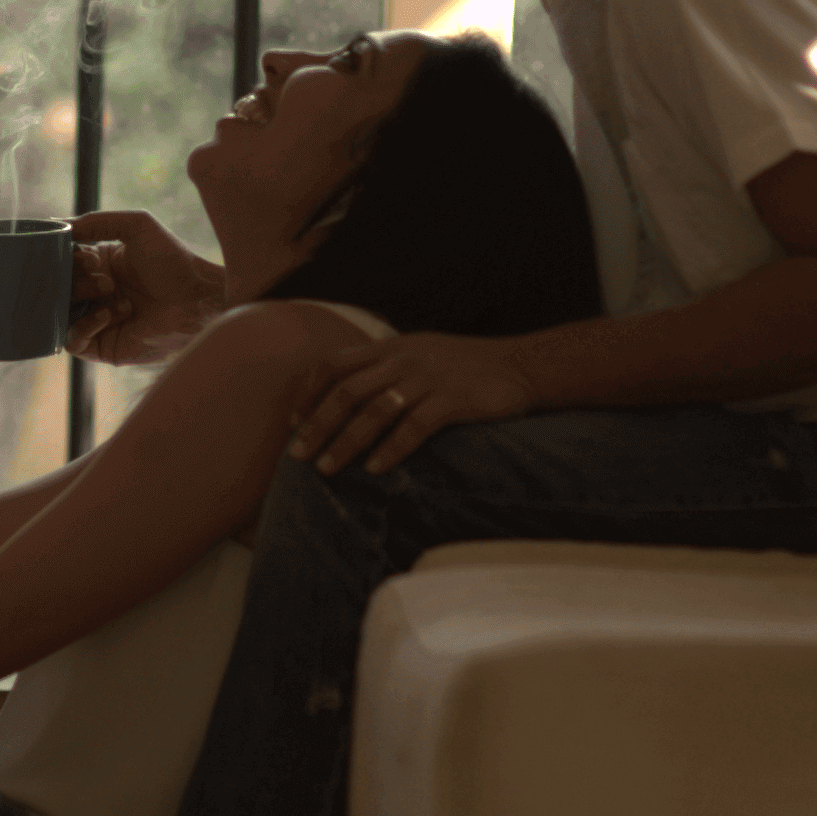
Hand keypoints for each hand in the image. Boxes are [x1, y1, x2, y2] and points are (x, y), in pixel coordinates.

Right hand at [63, 208, 228, 365]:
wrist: (197, 299)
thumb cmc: (173, 261)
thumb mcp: (136, 225)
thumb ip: (98, 221)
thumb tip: (60, 226)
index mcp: (99, 266)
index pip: (63, 262)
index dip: (69, 259)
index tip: (91, 259)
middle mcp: (94, 293)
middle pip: (59, 286)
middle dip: (76, 279)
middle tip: (106, 280)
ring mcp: (96, 321)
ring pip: (60, 312)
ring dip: (80, 299)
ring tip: (110, 293)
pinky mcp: (103, 346)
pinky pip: (72, 341)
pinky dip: (83, 327)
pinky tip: (108, 315)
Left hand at [291, 330, 547, 475]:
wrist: (522, 364)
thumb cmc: (467, 366)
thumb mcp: (421, 353)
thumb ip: (387, 366)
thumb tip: (349, 393)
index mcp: (392, 346)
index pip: (334, 364)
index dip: (308, 393)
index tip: (293, 422)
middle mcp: (404, 359)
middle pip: (346, 391)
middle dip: (317, 425)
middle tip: (298, 455)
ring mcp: (428, 378)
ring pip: (374, 410)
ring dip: (346, 441)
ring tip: (327, 468)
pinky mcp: (453, 399)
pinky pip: (414, 426)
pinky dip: (391, 449)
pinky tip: (375, 469)